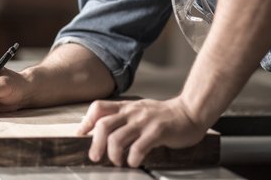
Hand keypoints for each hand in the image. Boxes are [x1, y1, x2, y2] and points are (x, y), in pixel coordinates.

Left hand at [76, 97, 207, 166]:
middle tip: (95, 157)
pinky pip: (139, 147)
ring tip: (117, 161)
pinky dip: (132, 158)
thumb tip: (101, 130)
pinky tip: (133, 162)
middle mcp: (131, 113)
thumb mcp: (138, 111)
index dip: (86, 121)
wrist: (190, 111)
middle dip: (95, 144)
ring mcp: (144, 122)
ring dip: (113, 154)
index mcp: (125, 107)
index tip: (81, 134)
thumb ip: (122, 118)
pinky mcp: (158, 132)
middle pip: (103, 125)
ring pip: (117, 138)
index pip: (98, 108)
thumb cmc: (163, 115)